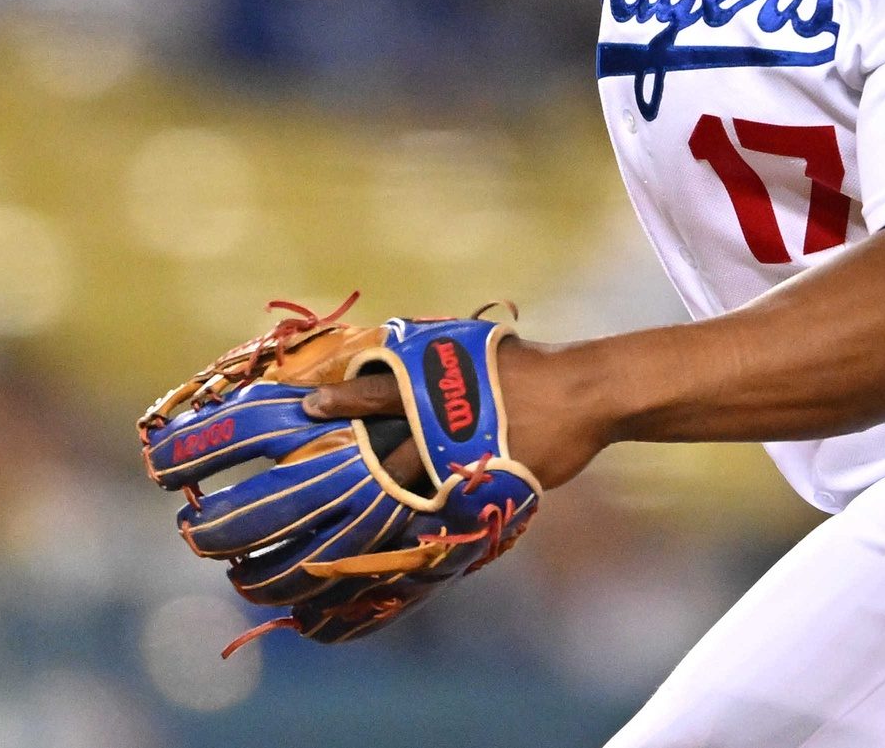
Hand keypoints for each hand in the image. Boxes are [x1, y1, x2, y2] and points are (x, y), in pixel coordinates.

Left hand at [302, 336, 610, 489]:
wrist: (580, 394)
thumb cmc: (527, 366)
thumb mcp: (474, 349)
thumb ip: (436, 360)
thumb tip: (404, 357)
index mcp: (435, 381)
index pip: (375, 391)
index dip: (339, 399)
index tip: (304, 406)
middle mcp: (439, 420)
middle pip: (383, 445)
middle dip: (349, 458)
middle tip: (305, 473)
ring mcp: (459, 455)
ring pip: (409, 481)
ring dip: (381, 495)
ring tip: (345, 516)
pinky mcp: (482, 483)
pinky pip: (445, 504)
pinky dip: (423, 517)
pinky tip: (401, 535)